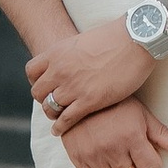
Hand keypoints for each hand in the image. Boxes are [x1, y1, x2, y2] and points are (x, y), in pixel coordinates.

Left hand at [28, 17, 156, 129]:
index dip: (37, 80)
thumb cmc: (116, 37)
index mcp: (57, 52)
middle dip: (44, 99)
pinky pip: (66, 119)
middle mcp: (60, 70)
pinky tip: (60, 130)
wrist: (135, 39)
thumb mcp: (83, 40)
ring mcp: (73, 86)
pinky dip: (61, 127)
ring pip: (50, 108)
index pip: (31, 71)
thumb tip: (72, 61)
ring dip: (53, 114)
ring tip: (58, 118)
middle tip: (54, 102)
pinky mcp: (89, 100)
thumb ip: (72, 54)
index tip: (46, 85)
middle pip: (38, 92)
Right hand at [59, 96, 167, 167]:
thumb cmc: (115, 104)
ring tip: (120, 164)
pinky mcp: (78, 158)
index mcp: (131, 136)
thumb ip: (161, 134)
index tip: (148, 156)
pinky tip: (105, 166)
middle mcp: (113, 148)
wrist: (81, 96)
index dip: (153, 165)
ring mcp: (94, 155)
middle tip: (134, 162)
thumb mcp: (141, 114)